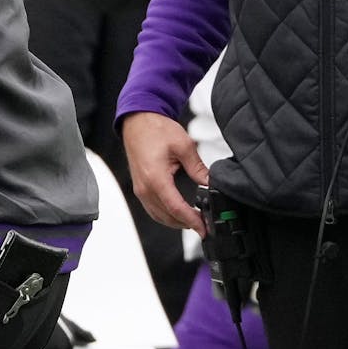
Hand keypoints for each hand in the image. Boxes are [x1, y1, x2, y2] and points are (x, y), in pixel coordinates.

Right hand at [121, 111, 209, 234]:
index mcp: (155, 177)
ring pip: (158, 215)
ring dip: (176, 222)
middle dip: (187, 224)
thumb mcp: (183, 146)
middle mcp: (145, 187)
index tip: (205, 228)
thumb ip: (198, 168)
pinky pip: (152, 209)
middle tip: (205, 226)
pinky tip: (177, 213)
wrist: (137, 120)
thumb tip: (210, 184)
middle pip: (167, 216)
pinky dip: (166, 215)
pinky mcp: (139, 186)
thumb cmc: (155, 129)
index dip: (192, 221)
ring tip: (194, 221)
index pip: (176, 208)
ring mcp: (140, 188)